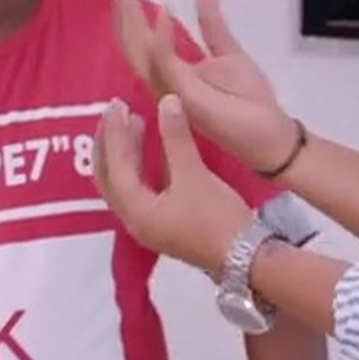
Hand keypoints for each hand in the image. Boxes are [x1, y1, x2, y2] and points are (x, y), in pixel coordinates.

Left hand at [93, 95, 252, 272]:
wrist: (247, 258)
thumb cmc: (218, 218)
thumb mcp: (195, 174)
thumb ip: (176, 138)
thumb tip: (166, 100)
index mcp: (135, 210)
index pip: (114, 165)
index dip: (114, 132)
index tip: (116, 104)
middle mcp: (134, 220)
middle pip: (111, 176)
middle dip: (112, 143)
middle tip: (117, 111)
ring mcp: (149, 224)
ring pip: (126, 183)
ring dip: (127, 153)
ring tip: (135, 123)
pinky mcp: (164, 224)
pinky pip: (142, 189)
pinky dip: (143, 167)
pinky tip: (153, 150)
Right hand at [112, 0, 302, 171]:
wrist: (270, 135)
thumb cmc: (249, 101)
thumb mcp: (229, 52)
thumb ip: (212, 22)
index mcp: (172, 73)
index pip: (141, 41)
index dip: (130, 12)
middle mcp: (165, 83)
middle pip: (133, 46)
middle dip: (124, 12)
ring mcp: (173, 92)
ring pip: (141, 53)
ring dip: (133, 20)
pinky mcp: (188, 98)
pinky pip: (167, 65)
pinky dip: (163, 38)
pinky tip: (164, 12)